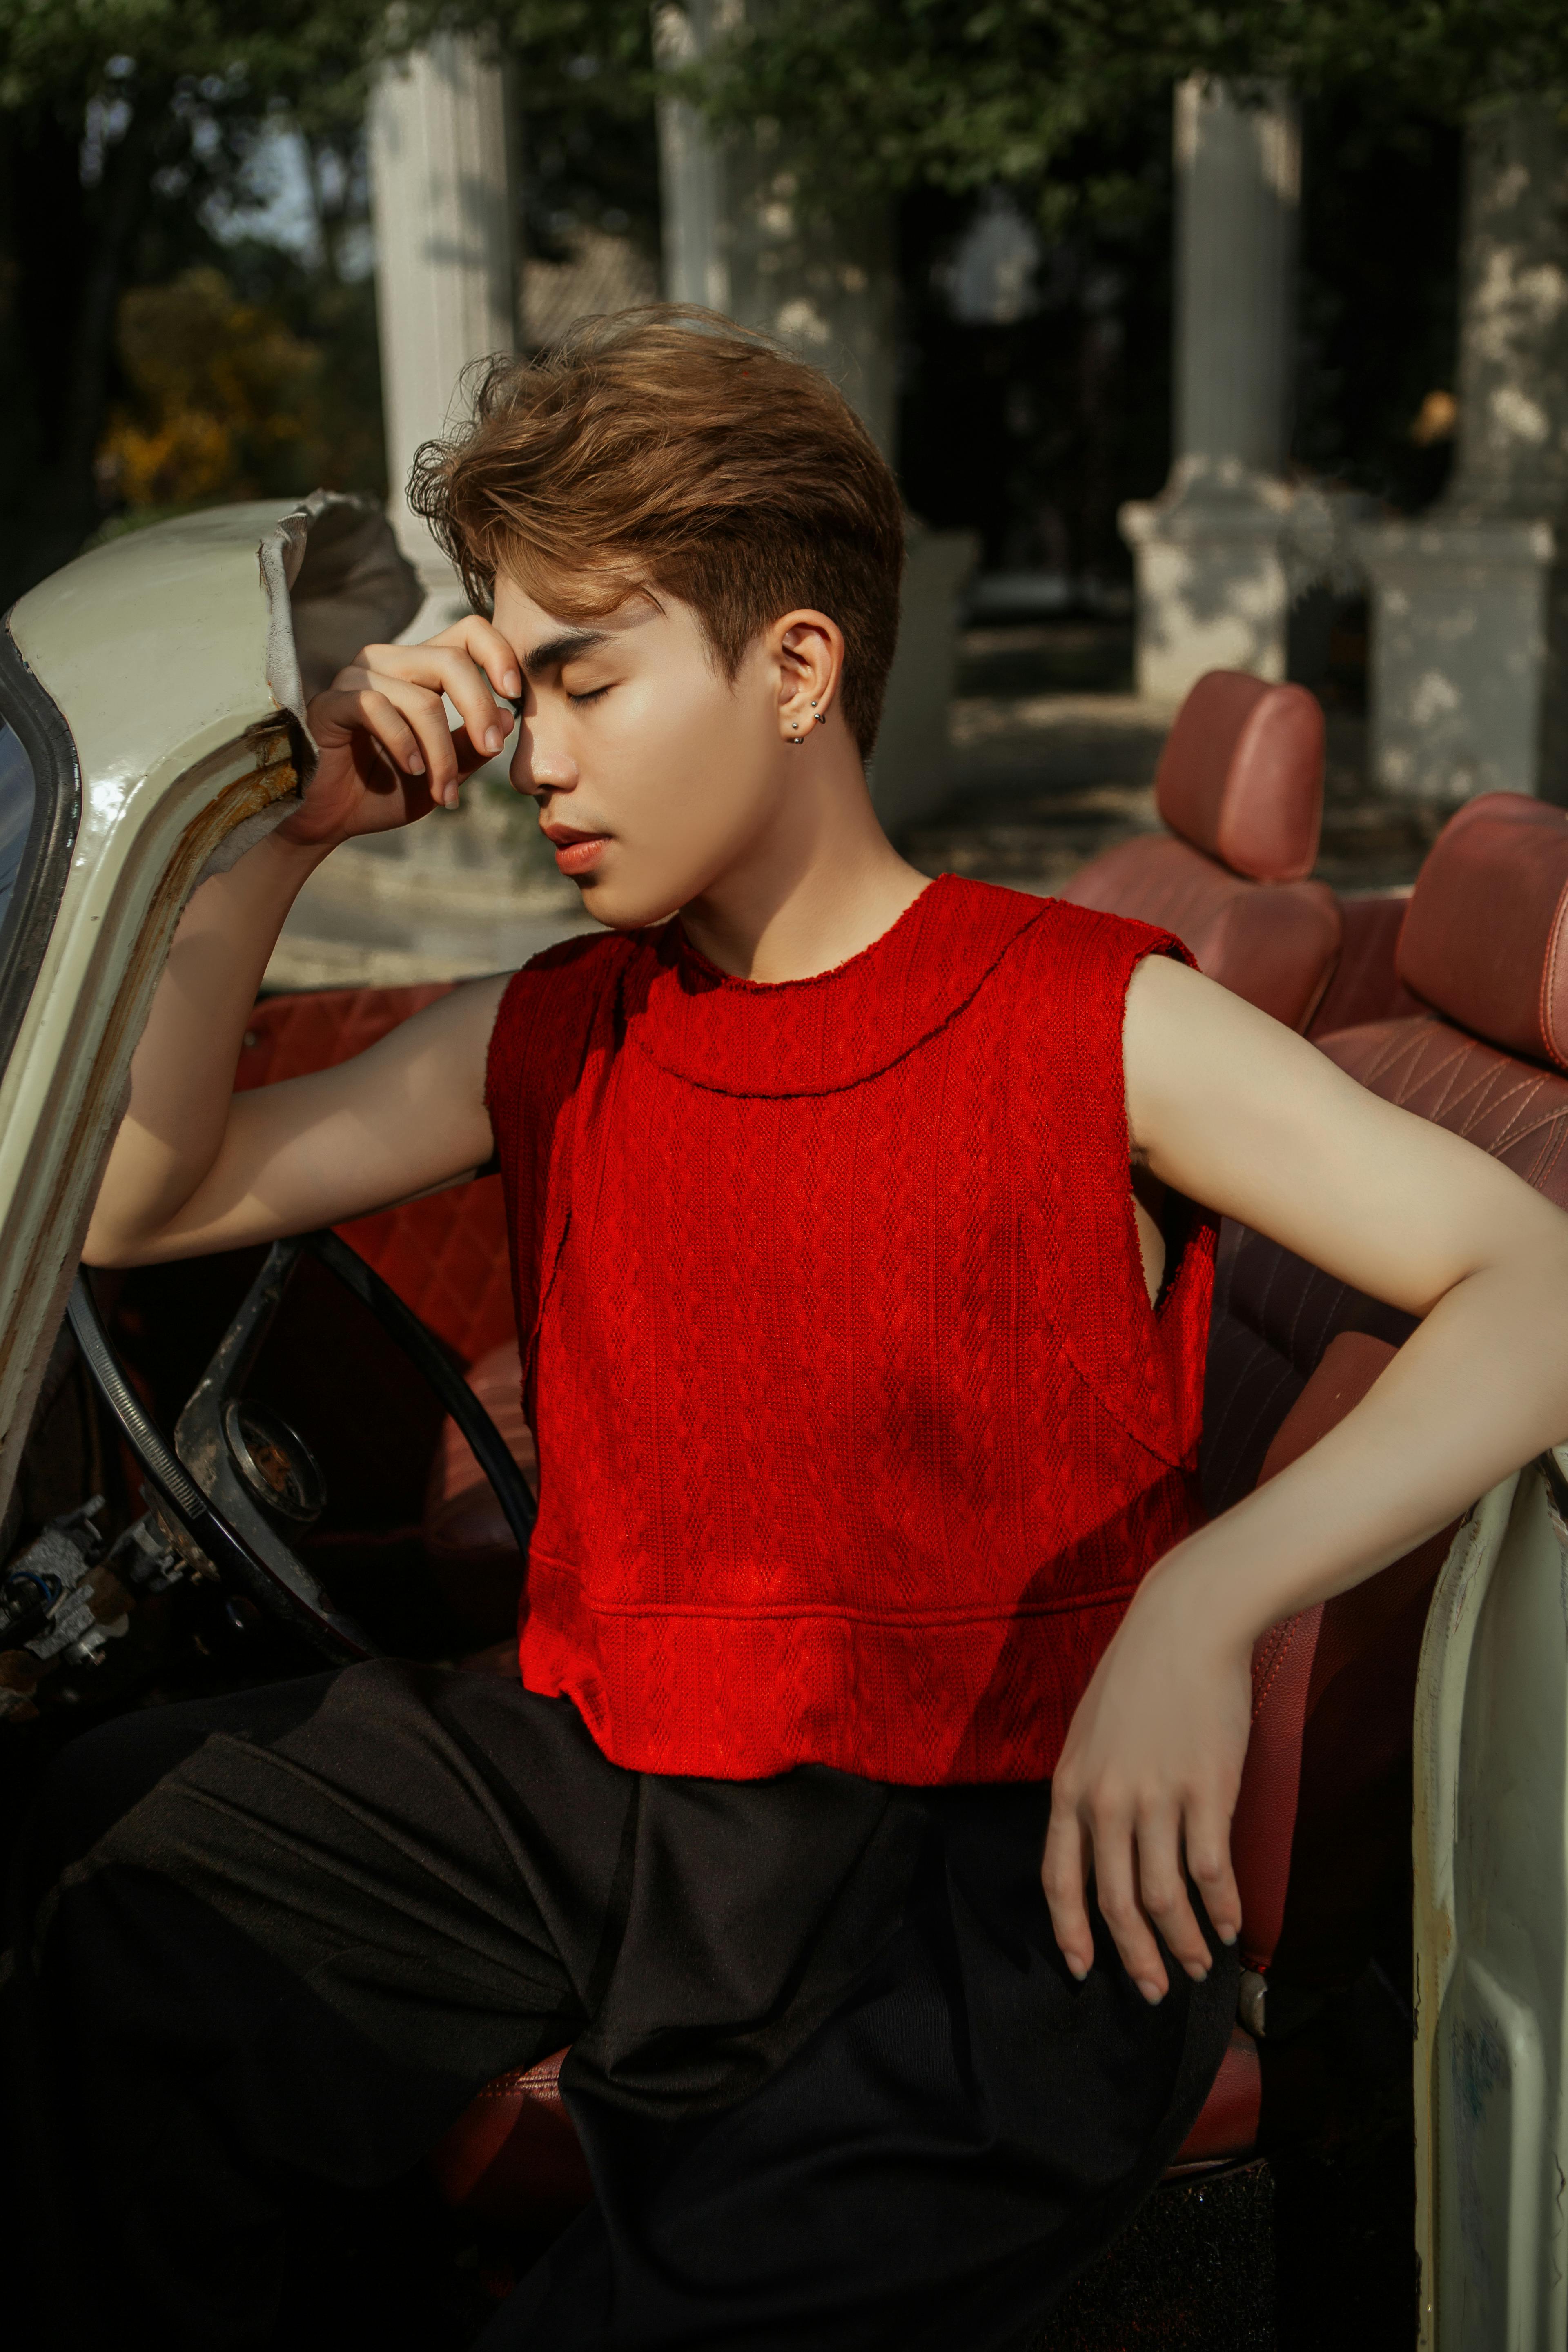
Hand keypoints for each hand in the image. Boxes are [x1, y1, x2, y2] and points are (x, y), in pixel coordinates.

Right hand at [283, 616, 522, 847]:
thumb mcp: (444, 773)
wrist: (331, 821)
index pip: (467, 632)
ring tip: (444, 794)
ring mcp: (355, 679)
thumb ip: (472, 746)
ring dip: (441, 754)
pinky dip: (404, 745)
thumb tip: (508, 715)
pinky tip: (412, 770)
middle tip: (491, 751)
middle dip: (479, 711)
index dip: (497, 654)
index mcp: (418, 668)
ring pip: (420, 699)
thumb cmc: (385, 792)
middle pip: (450, 661)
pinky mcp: (330, 703)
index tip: (516, 695)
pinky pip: (377, 709)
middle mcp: (386, 662)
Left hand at [1040, 1561, 1249, 2001]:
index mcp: (1071, 1788)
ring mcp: (1157, 1799)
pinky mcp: (1206, 1792)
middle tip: (1156, 1991)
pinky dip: (1224, 1906)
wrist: (1184, 1627)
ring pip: (1166, 1898)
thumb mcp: (1091, 1734)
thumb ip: (1091, 1791)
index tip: (1085, 1970)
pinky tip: (1234, 1924)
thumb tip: (1104, 1845)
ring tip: (1201, 1968)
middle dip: (1136, 1957)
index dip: (1071, 1932)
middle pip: (1117, 1903)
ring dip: (1185, 1943)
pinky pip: (1210, 1869)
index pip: (1060, 1879)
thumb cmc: (1138, 1676)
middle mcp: (1107, 1802)